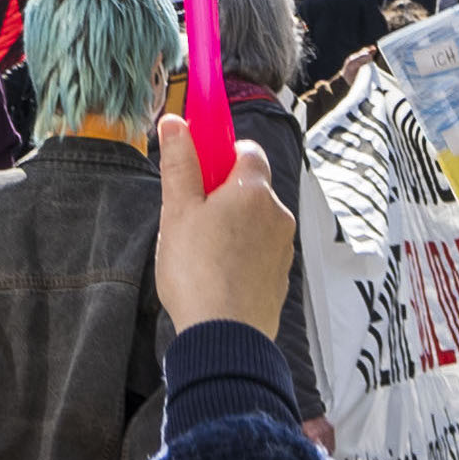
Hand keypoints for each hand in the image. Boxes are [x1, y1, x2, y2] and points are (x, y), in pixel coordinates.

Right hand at [150, 98, 297, 339]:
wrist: (225, 337)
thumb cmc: (197, 271)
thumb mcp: (178, 212)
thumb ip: (179, 164)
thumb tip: (175, 123)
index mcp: (253, 191)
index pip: (248, 150)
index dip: (222, 153)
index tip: (199, 166)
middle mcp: (278, 215)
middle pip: (251, 188)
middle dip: (223, 195)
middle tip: (190, 217)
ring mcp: (283, 249)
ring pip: (256, 223)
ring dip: (233, 227)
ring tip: (200, 253)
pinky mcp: (281, 279)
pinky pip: (260, 254)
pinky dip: (242, 256)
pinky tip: (217, 276)